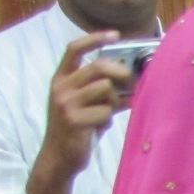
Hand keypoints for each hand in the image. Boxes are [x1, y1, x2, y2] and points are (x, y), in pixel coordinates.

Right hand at [26, 32, 131, 193]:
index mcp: (61, 79)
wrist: (60, 158)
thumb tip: (133, 80)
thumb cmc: (77, 130)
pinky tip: (100, 127)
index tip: (115, 35)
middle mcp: (60, 88)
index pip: (74, 49)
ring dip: (115, 101)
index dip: (94, 39)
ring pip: (105, 89)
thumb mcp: (86, 105)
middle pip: (99, 67)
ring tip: (108, 112)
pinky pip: (106, 112)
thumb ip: (102, 91)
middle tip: (133, 84)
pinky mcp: (74, 120)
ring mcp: (66, 103)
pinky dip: (109, 118)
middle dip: (121, 74)